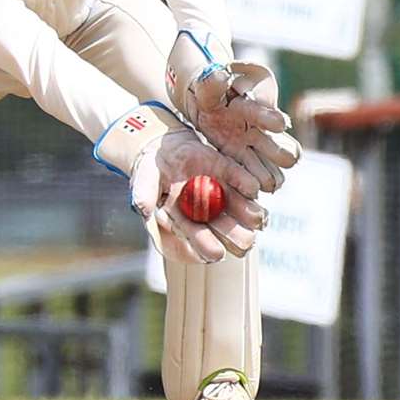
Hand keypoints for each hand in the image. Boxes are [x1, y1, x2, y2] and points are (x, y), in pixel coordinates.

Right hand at [94, 103, 264, 263]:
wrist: (163, 145)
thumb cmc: (150, 169)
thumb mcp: (143, 180)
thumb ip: (143, 194)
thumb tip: (142, 209)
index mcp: (186, 221)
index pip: (200, 241)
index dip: (208, 248)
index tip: (217, 253)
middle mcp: (208, 213)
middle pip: (230, 234)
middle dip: (239, 238)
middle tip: (247, 239)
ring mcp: (222, 195)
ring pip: (245, 214)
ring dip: (252, 216)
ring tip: (257, 217)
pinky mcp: (231, 175)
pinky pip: (247, 185)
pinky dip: (250, 187)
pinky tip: (252, 189)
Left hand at [166, 29, 301, 191]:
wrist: (204, 101)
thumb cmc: (210, 90)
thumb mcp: (208, 85)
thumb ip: (213, 83)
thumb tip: (219, 75)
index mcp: (256, 108)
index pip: (271, 114)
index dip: (273, 118)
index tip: (278, 124)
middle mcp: (263, 131)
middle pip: (287, 151)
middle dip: (279, 155)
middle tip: (269, 159)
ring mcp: (257, 148)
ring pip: (277, 170)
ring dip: (269, 177)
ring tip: (260, 183)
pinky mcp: (245, 162)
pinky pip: (260, 180)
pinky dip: (255, 186)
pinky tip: (248, 192)